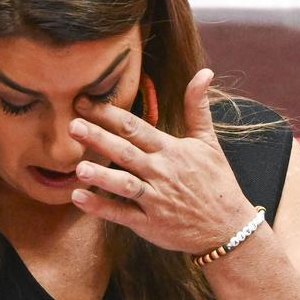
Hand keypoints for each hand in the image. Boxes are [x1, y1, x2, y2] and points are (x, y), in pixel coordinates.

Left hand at [69, 68, 259, 253]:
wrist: (228, 227)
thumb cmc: (216, 182)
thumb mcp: (209, 141)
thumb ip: (198, 107)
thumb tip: (204, 72)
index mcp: (171, 150)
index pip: (136, 128)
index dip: (109, 114)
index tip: (84, 102)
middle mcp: (161, 172)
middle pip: (125, 152)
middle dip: (98, 138)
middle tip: (72, 126)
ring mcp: (155, 199)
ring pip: (124, 185)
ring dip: (101, 176)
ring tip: (78, 168)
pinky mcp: (150, 224)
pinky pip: (122, 215)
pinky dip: (101, 208)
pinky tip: (79, 199)